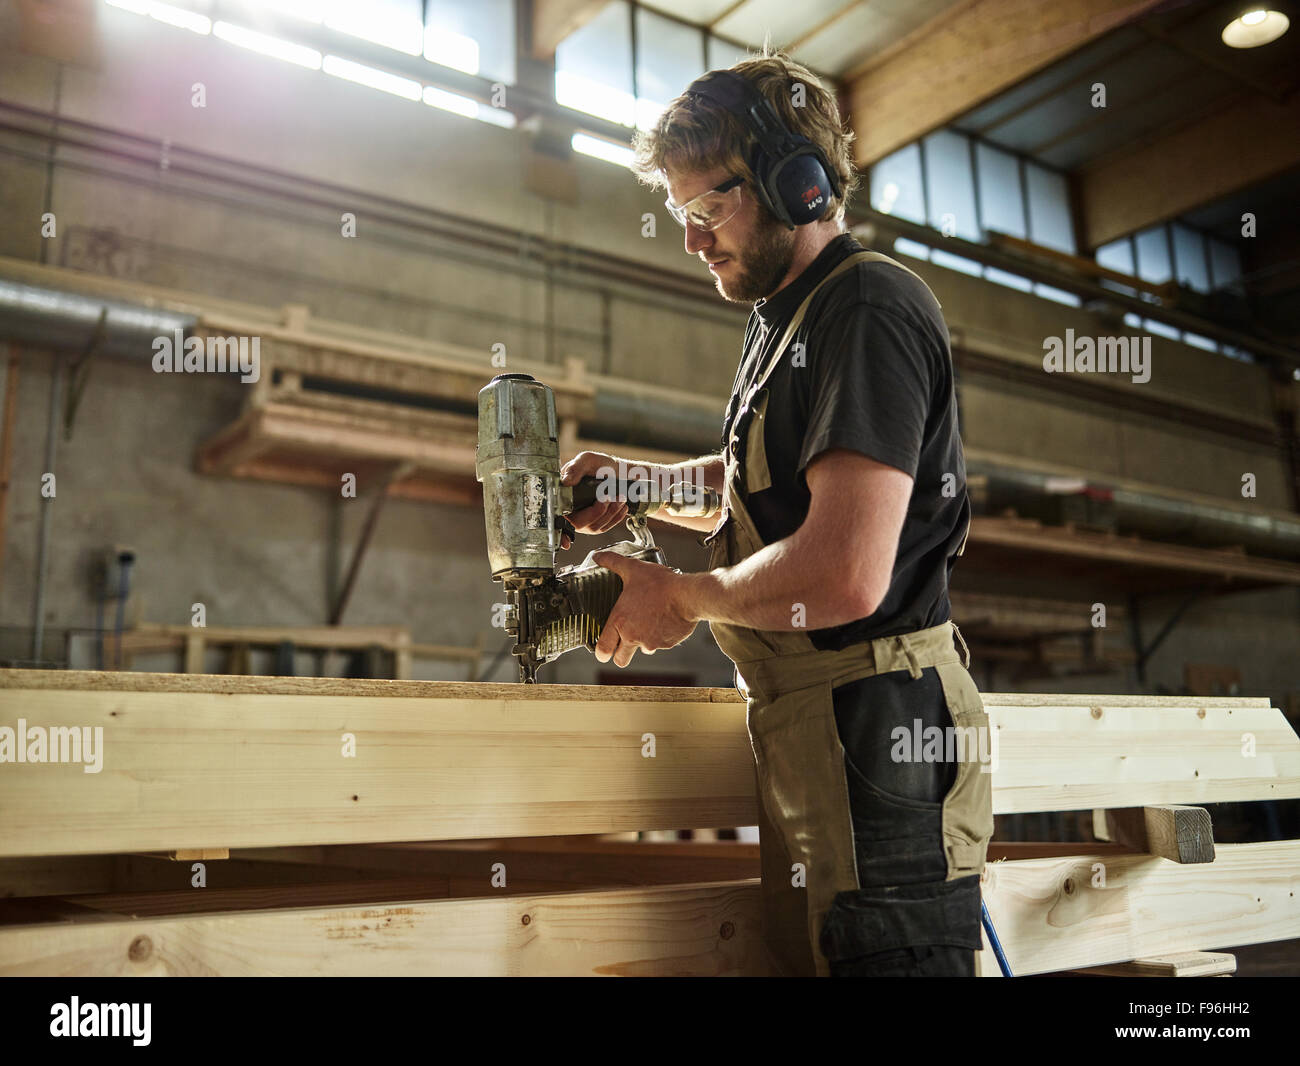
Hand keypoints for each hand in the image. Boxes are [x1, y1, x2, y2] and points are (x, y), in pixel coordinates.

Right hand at [559, 451, 627, 549]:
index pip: (555, 517)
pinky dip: (616, 517)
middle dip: (597, 512)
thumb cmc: (599, 464)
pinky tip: (622, 507)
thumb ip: (575, 468)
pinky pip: (606, 526)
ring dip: (610, 512)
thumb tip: (566, 482)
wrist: (616, 470)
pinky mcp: (598, 522)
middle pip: (579, 524)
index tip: (565, 542)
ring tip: (620, 497)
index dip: (559, 532)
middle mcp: (571, 511)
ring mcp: (585, 519)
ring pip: (595, 526)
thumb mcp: (586, 460)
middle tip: (608, 496)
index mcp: (562, 496)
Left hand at [592, 551, 698, 667]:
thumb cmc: (660, 584)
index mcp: (620, 622)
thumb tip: (598, 556)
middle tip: (623, 642)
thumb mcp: (633, 569)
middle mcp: (633, 637)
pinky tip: (665, 620)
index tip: (604, 649)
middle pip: (621, 659)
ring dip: (644, 641)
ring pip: (643, 650)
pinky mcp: (667, 644)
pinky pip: (661, 645)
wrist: (688, 595)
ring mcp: (651, 643)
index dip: (602, 652)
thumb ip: (613, 562)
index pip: (603, 649)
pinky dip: (661, 636)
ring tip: (649, 621)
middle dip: (620, 654)